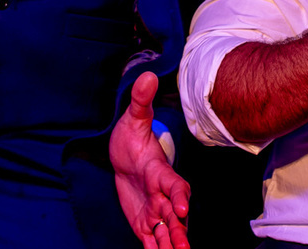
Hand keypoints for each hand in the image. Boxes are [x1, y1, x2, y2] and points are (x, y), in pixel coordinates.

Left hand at [110, 71, 190, 248]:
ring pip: (167, 231)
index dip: (180, 196)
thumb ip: (141, 100)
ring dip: (172, 244)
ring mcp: (154, 209)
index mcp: (159, 172)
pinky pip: (152, 239)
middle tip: (184, 247)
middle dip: (180, 231)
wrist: (123, 156)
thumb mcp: (133, 117)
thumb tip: (147, 76)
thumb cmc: (132, 137)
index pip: (175, 185)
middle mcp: (161, 194)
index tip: (183, 208)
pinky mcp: (144, 221)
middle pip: (175, 215)